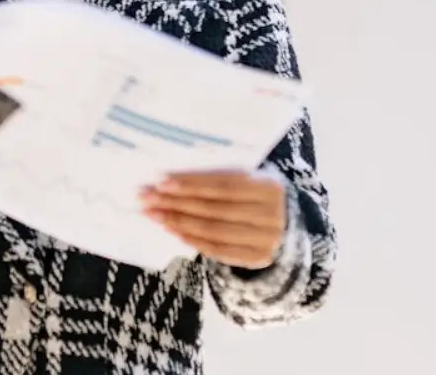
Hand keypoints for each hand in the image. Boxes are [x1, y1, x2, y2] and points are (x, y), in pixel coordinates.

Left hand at [140, 169, 286, 268]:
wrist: (289, 225)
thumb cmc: (258, 194)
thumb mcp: (251, 178)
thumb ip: (220, 176)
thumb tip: (170, 178)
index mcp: (270, 186)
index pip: (223, 184)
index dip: (191, 183)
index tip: (160, 181)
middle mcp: (272, 215)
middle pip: (214, 208)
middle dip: (176, 202)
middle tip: (146, 197)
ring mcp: (267, 240)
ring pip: (213, 230)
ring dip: (178, 222)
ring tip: (153, 214)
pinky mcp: (258, 259)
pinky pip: (219, 250)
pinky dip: (193, 240)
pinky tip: (172, 231)